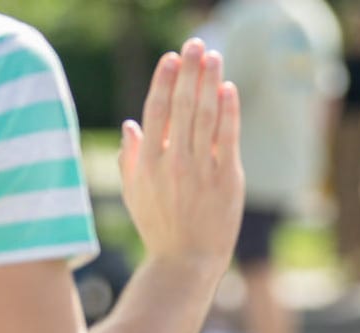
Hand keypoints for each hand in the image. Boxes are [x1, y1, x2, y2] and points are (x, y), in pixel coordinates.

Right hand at [119, 39, 244, 269]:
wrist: (187, 262)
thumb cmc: (159, 227)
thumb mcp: (135, 193)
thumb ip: (131, 157)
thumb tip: (131, 124)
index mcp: (148, 163)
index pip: (156, 111)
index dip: (164, 81)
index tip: (172, 58)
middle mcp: (173, 162)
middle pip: (183, 105)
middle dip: (190, 71)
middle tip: (196, 44)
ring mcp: (201, 170)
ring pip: (206, 116)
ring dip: (211, 82)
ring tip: (215, 57)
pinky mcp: (226, 179)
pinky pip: (227, 138)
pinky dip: (229, 112)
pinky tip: (229, 89)